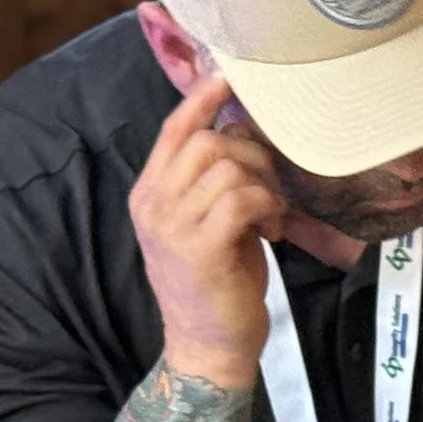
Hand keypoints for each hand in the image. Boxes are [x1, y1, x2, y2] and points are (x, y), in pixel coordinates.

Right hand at [129, 74, 286, 387]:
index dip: (203, 99)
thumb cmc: (218, 283)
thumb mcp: (209, 223)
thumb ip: (213, 184)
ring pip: (227, 166)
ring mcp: (172, 226)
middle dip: (251, 155)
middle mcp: (153, 204)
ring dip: (264, 186)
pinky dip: (268, 208)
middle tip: (270, 188)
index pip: (174, 130)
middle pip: (206, 140)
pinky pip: (242, 199)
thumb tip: (243, 138)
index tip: (231, 78)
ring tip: (271, 216)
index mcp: (151, 193)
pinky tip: (272, 231)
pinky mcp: (200, 248)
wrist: (208, 344)